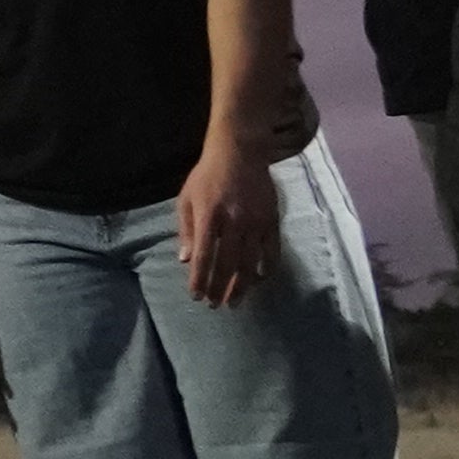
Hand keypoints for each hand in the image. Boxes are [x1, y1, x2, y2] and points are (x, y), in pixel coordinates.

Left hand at [176, 141, 281, 307]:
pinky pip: (272, 251)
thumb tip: (186, 261)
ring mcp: (256, 222)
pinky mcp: (272, 220)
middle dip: (220, 288)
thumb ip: (187, 231)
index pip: (204, 256)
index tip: (197, 296)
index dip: (200, 279)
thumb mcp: (186, 199)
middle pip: (228, 264)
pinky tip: (259, 280)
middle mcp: (234, 221)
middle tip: (215, 305)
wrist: (240, 152)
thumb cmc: (207, 176)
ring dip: (242, 285)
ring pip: (250, 262)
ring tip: (234, 301)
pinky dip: (266, 268)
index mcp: (209, 216)